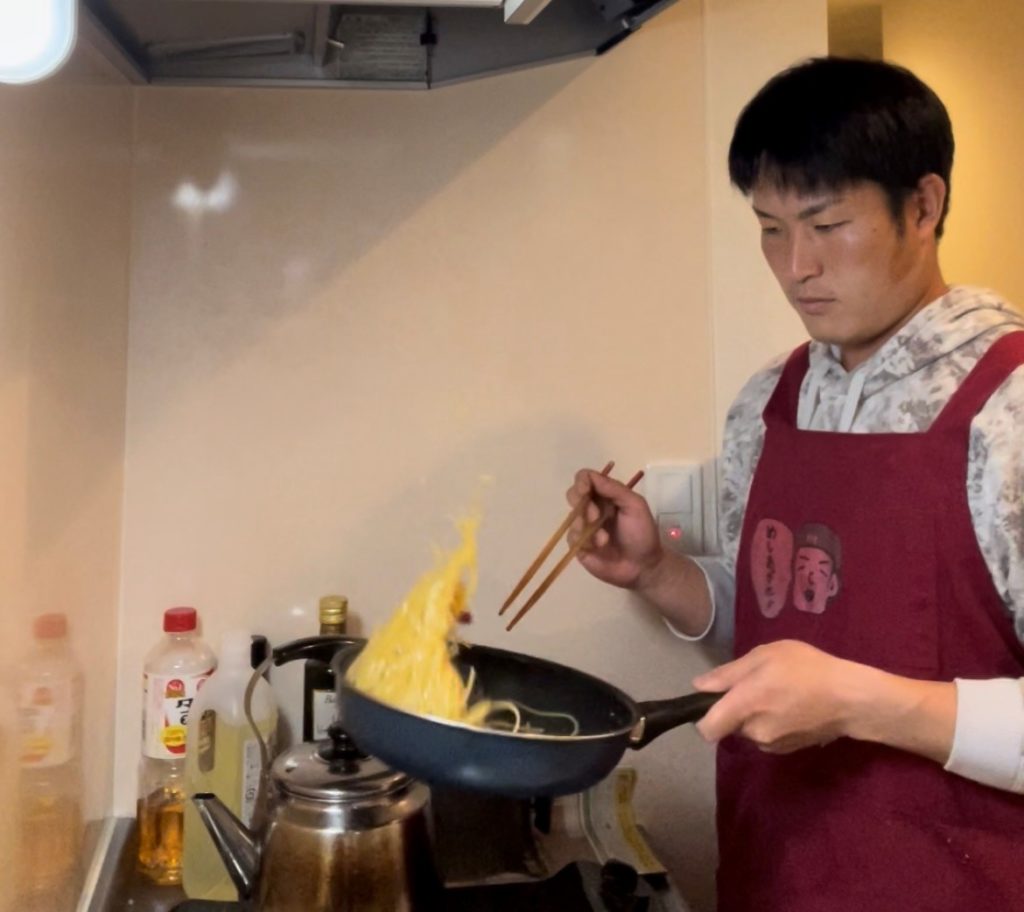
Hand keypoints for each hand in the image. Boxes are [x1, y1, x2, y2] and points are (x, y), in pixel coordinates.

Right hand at [565, 468, 661, 589]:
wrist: (643, 566)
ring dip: (586, 525)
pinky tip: (599, 546)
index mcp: (606, 495)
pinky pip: (572, 535)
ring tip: (604, 538)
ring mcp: (584, 526)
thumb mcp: (635, 505)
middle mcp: (592, 507)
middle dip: (581, 503)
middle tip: (595, 516)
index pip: (585, 478)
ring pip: (571, 516)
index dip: (582, 482)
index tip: (586, 490)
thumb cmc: (642, 533)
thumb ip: (615, 488)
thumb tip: (591, 476)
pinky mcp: (579, 544)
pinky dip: (585, 539)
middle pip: (573, 494)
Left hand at [692, 640, 859, 752]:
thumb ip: (728, 674)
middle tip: (759, 685)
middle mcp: (754, 732)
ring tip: (780, 694)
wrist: (850, 698)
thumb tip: (699, 687)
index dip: (704, 716)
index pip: (706, 729)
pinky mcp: (788, 750)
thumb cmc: (805, 668)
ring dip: (756, 716)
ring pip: (749, 731)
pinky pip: (767, 737)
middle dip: (736, 710)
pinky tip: (792, 707)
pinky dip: (772, 724)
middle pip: (729, 726)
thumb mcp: (763, 656)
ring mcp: (772, 745)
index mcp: (743, 707)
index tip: (716, 699)